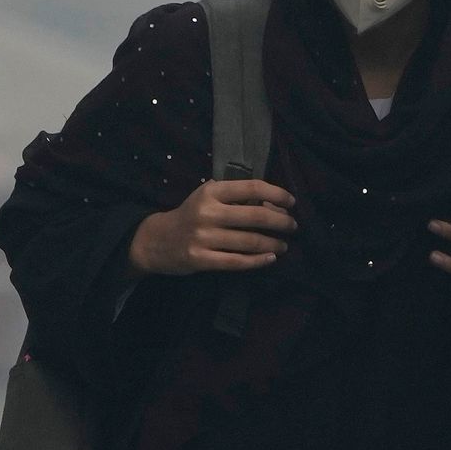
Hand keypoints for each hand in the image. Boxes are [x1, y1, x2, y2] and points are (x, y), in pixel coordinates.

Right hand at [130, 177, 296, 274]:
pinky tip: (270, 258)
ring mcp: (203, 237)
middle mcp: (207, 212)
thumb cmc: (191, 215)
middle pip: (256, 216)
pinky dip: (258, 261)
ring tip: (283, 245)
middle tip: (293, 226)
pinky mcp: (201, 259)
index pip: (252, 188)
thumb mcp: (208, 197)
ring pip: (249, 241)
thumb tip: (273, 205)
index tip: (291, 202)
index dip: (277, 194)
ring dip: (273, 243)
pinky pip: (237, 261)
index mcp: (211, 191)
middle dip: (281, 222)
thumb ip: (236, 197)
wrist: (157, 239)